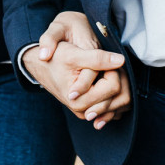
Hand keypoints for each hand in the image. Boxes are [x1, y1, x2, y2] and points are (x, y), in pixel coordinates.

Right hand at [24, 12, 130, 128]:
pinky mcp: (90, 108)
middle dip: (117, 78)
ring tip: (105, 69)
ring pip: (118, 100)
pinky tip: (105, 77)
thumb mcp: (74, 54)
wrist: (42, 65)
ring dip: (117, 84)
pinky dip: (114, 90)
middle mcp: (84, 110)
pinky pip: (112, 102)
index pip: (114, 87)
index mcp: (79, 100)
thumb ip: (97, 58)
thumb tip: (121, 60)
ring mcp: (88, 110)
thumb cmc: (55, 58)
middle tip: (107, 63)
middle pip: (118, 96)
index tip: (105, 59)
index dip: (113, 69)